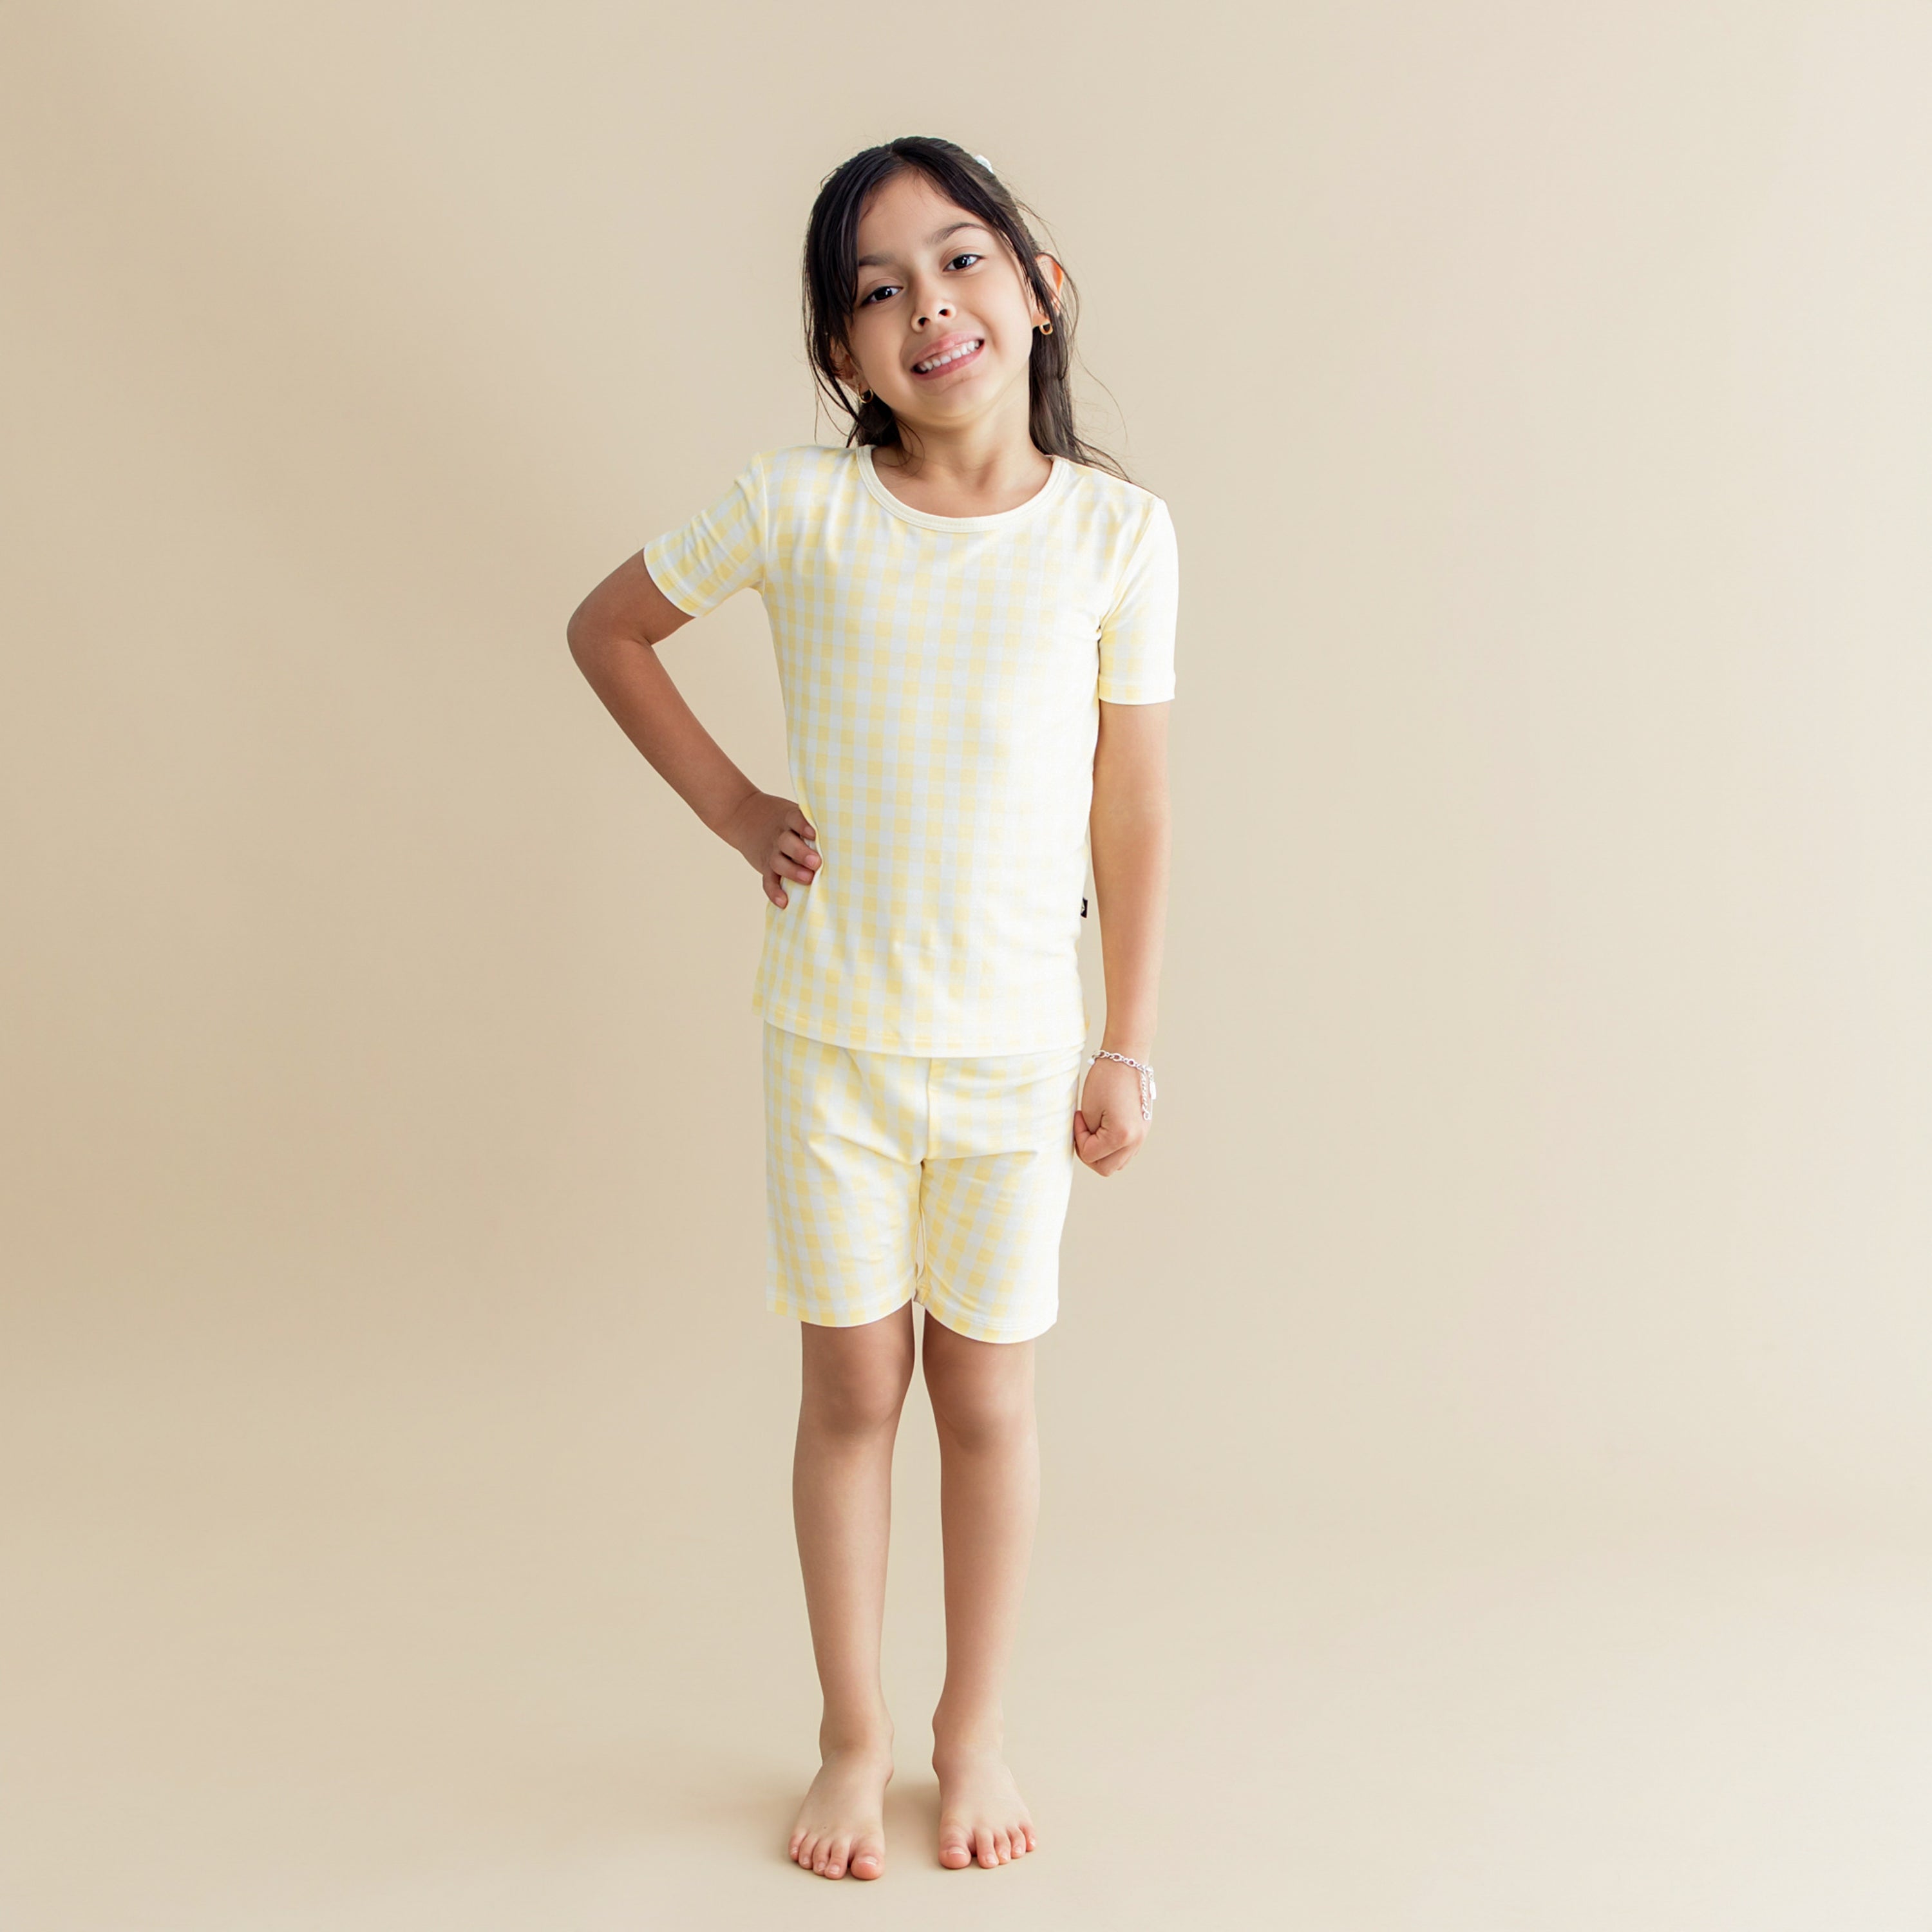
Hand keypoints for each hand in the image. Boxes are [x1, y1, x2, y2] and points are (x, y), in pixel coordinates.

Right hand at [722, 791, 820, 907]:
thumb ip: (810, 823)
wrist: (745, 816)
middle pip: (787, 843)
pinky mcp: (764, 866)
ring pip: (778, 862)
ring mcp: (771, 852)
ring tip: (808, 879)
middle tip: (816, 862)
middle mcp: (779, 836)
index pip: (795, 819)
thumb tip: (843, 835)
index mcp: (788, 819)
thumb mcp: (791, 813)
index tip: (814, 834)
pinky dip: (774, 891)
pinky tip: (784, 901)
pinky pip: (768, 880)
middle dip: (801, 853)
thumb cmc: (782, 820)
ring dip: (792, 871)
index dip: (803, 826)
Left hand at [1073, 1055, 1151, 1175]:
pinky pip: (1126, 1151)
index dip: (1079, 1138)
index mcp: (1122, 1136)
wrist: (1127, 1058)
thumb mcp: (1089, 1111)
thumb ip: (1088, 1136)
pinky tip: (1106, 1128)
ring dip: (1102, 1153)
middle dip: (1090, 1153)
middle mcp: (1136, 1140)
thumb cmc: (1105, 1079)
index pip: (1090, 1156)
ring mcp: (1142, 1136)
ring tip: (1096, 1129)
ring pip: (1118, 1163)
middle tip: (1085, 1130)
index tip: (1079, 1117)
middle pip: (1105, 1168)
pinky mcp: (1143, 1129)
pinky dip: (1113, 1147)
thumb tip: (1089, 1150)